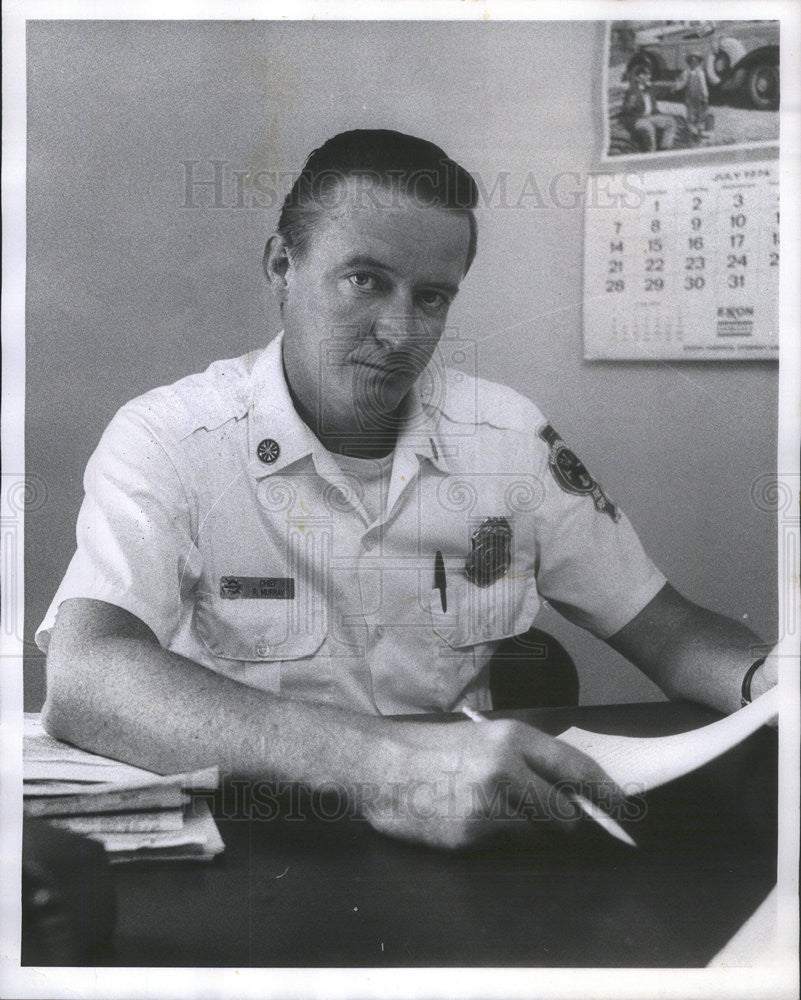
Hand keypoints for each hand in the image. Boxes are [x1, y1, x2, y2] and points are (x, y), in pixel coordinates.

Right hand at [361, 718, 622, 850]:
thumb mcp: (484, 737)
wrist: (383, 767)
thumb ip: (526, 759)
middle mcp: (506, 770)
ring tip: (496, 811)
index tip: (622, 806)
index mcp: (513, 738)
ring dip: (528, 830)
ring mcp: (489, 805)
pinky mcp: (472, 834)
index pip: (577, 768)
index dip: (605, 791)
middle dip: (564, 821)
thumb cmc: (434, 749)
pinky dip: (496, 839)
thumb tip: (572, 790)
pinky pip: (503, 845)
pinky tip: (470, 819)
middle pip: (564, 813)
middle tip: (554, 818)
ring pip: (536, 834)